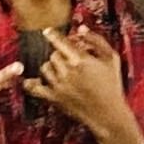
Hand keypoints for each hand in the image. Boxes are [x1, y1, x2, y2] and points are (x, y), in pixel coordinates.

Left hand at [24, 27, 138, 143]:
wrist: (108, 114)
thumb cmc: (112, 85)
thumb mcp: (111, 58)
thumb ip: (96, 40)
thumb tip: (81, 29)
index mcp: (80, 59)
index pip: (60, 41)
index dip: (52, 34)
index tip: (48, 32)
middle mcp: (67, 71)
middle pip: (54, 54)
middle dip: (61, 55)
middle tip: (71, 61)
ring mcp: (58, 85)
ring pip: (45, 67)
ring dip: (52, 67)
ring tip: (64, 72)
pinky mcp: (53, 98)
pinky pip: (34, 87)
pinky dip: (31, 83)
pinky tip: (31, 80)